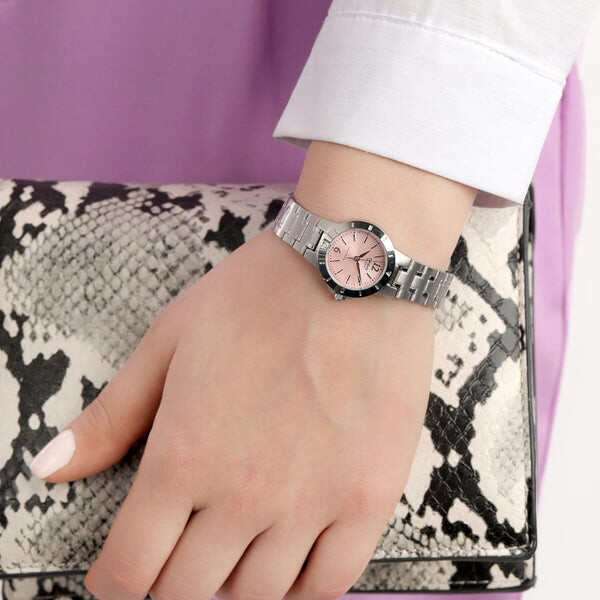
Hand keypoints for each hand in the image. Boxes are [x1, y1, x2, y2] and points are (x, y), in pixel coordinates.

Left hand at [31, 224, 437, 599]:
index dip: (115, 580)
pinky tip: (291, 562)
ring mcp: (311, 503)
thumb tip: (54, 466)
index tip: (123, 568)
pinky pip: (329, 583)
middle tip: (180, 551)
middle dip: (170, 583)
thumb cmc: (261, 296)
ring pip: (257, 597)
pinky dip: (301, 590)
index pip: (130, 569)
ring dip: (233, 585)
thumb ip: (113, 413)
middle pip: (187, 592)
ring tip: (235, 549)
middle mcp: (243, 494)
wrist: (354, 271)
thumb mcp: (170, 340)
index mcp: (184, 456)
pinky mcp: (367, 497)